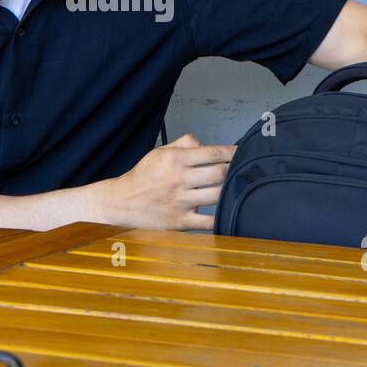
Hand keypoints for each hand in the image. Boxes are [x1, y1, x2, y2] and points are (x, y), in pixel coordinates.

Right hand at [98, 133, 235, 229]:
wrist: (122, 202)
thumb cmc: (143, 176)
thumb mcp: (159, 152)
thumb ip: (184, 144)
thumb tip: (206, 144)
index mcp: (174, 160)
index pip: (212, 153)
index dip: (232, 152)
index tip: (244, 152)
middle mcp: (179, 179)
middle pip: (219, 174)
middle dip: (234, 171)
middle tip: (243, 171)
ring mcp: (180, 202)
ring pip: (217, 196)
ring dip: (230, 191)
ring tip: (238, 189)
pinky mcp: (180, 222)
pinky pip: (208, 222)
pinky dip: (221, 217)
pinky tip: (227, 212)